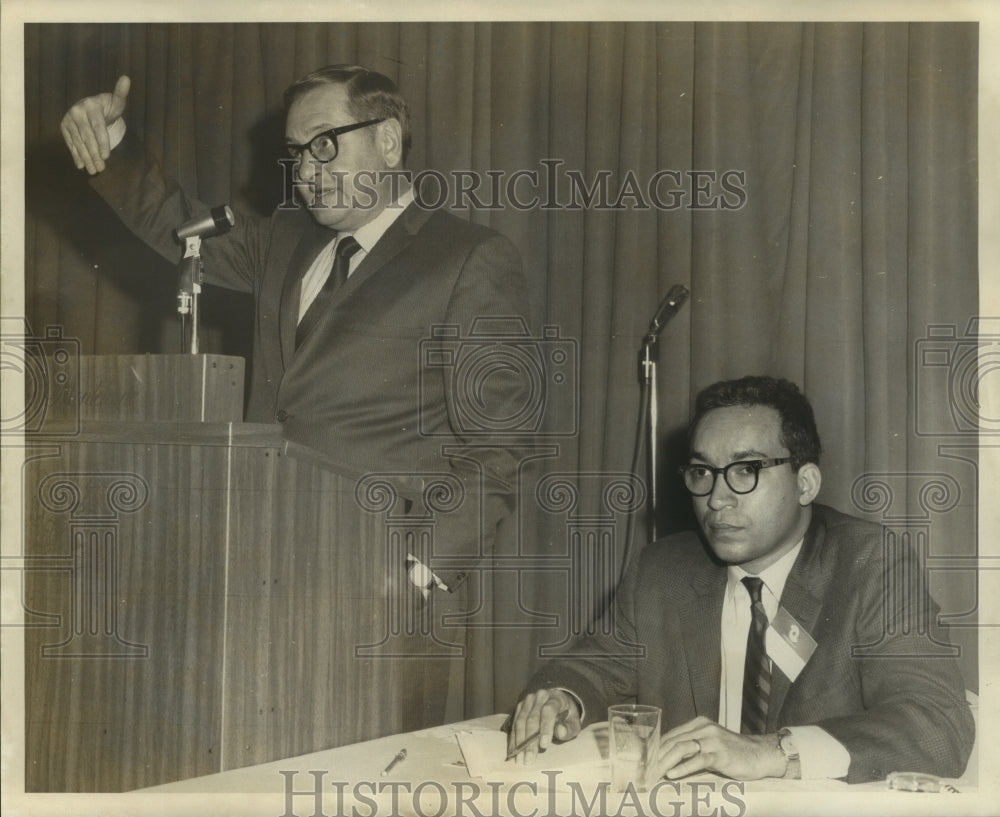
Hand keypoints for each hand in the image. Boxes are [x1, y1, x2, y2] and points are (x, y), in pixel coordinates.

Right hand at [60, 75, 130, 174]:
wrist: (91, 107)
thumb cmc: (108, 107)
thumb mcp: (117, 102)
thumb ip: (121, 94)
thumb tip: (127, 78)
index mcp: (91, 105)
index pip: (98, 127)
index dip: (102, 142)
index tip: (107, 157)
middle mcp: (77, 111)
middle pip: (87, 137)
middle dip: (94, 154)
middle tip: (101, 169)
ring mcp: (69, 119)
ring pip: (78, 142)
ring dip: (85, 158)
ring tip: (93, 171)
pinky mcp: (64, 126)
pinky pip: (70, 142)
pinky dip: (75, 154)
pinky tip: (81, 165)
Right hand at [507, 688, 581, 764]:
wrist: (558, 702)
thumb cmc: (567, 716)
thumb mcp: (574, 722)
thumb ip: (569, 728)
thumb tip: (560, 731)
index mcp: (555, 698)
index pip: (548, 711)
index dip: (545, 728)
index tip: (544, 745)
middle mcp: (539, 697)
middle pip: (532, 719)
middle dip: (529, 741)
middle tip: (529, 759)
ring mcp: (527, 701)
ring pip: (520, 721)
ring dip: (519, 742)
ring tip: (519, 759)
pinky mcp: (519, 707)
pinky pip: (514, 724)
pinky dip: (513, 739)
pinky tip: (513, 751)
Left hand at [653, 716, 785, 780]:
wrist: (760, 754)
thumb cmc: (734, 752)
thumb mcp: (710, 744)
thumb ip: (693, 746)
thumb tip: (669, 759)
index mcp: (699, 723)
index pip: (671, 735)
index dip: (657, 749)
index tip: (647, 762)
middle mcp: (703, 728)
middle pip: (673, 741)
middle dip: (658, 757)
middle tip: (647, 771)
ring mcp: (712, 740)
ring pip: (681, 748)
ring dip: (665, 762)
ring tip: (655, 774)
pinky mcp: (720, 753)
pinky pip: (697, 760)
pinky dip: (683, 767)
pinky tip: (673, 774)